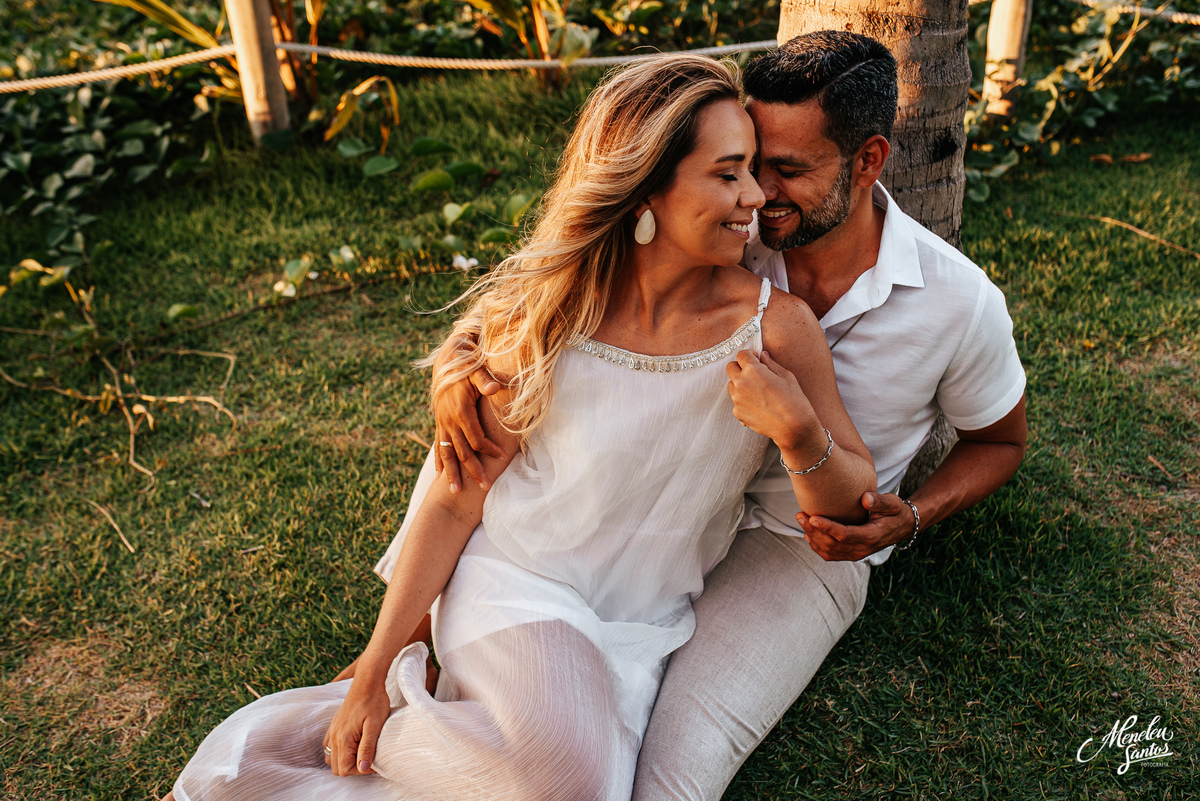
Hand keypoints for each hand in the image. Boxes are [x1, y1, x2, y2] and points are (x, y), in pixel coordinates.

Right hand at [323, 675, 389, 776]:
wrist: (367, 681)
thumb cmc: (374, 701)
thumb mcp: (374, 726)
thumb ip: (367, 748)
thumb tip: (363, 769)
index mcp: (343, 738)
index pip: (345, 770)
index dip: (361, 770)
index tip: (375, 761)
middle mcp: (333, 736)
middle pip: (337, 768)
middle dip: (353, 768)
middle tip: (369, 758)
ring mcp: (332, 731)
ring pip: (332, 759)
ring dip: (345, 761)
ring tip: (362, 753)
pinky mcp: (334, 726)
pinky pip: (329, 747)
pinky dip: (340, 752)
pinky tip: (353, 746)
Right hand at [433, 366, 504, 492]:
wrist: (447, 360)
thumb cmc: (467, 365)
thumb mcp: (476, 370)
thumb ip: (484, 380)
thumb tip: (495, 389)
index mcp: (460, 411)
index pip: (476, 438)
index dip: (488, 449)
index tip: (501, 457)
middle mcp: (449, 421)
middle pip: (462, 452)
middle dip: (473, 470)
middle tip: (485, 487)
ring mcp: (442, 424)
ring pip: (447, 453)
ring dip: (451, 473)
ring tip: (455, 491)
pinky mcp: (439, 424)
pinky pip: (438, 447)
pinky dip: (439, 461)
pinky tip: (440, 475)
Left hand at [725, 350, 817, 449]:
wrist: (793, 427)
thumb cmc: (794, 400)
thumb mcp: (786, 376)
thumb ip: (770, 364)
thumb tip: (763, 355)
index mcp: (753, 370)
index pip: (741, 354)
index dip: (749, 356)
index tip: (755, 359)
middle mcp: (741, 383)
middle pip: (730, 367)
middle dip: (740, 367)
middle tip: (753, 373)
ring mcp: (737, 399)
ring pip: (731, 385)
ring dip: (740, 384)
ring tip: (757, 391)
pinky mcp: (737, 412)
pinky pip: (736, 401)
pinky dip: (744, 401)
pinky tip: (758, 405)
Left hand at [798, 492, 916, 560]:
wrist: (901, 527)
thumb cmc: (895, 512)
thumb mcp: (893, 503)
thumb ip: (880, 501)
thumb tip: (865, 499)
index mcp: (872, 536)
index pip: (845, 535)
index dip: (828, 527)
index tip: (813, 517)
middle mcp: (862, 549)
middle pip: (833, 544)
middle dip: (814, 530)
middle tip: (800, 515)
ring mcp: (856, 554)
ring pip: (829, 551)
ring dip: (812, 537)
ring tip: (801, 520)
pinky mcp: (851, 554)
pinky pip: (830, 555)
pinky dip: (817, 546)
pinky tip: (808, 533)